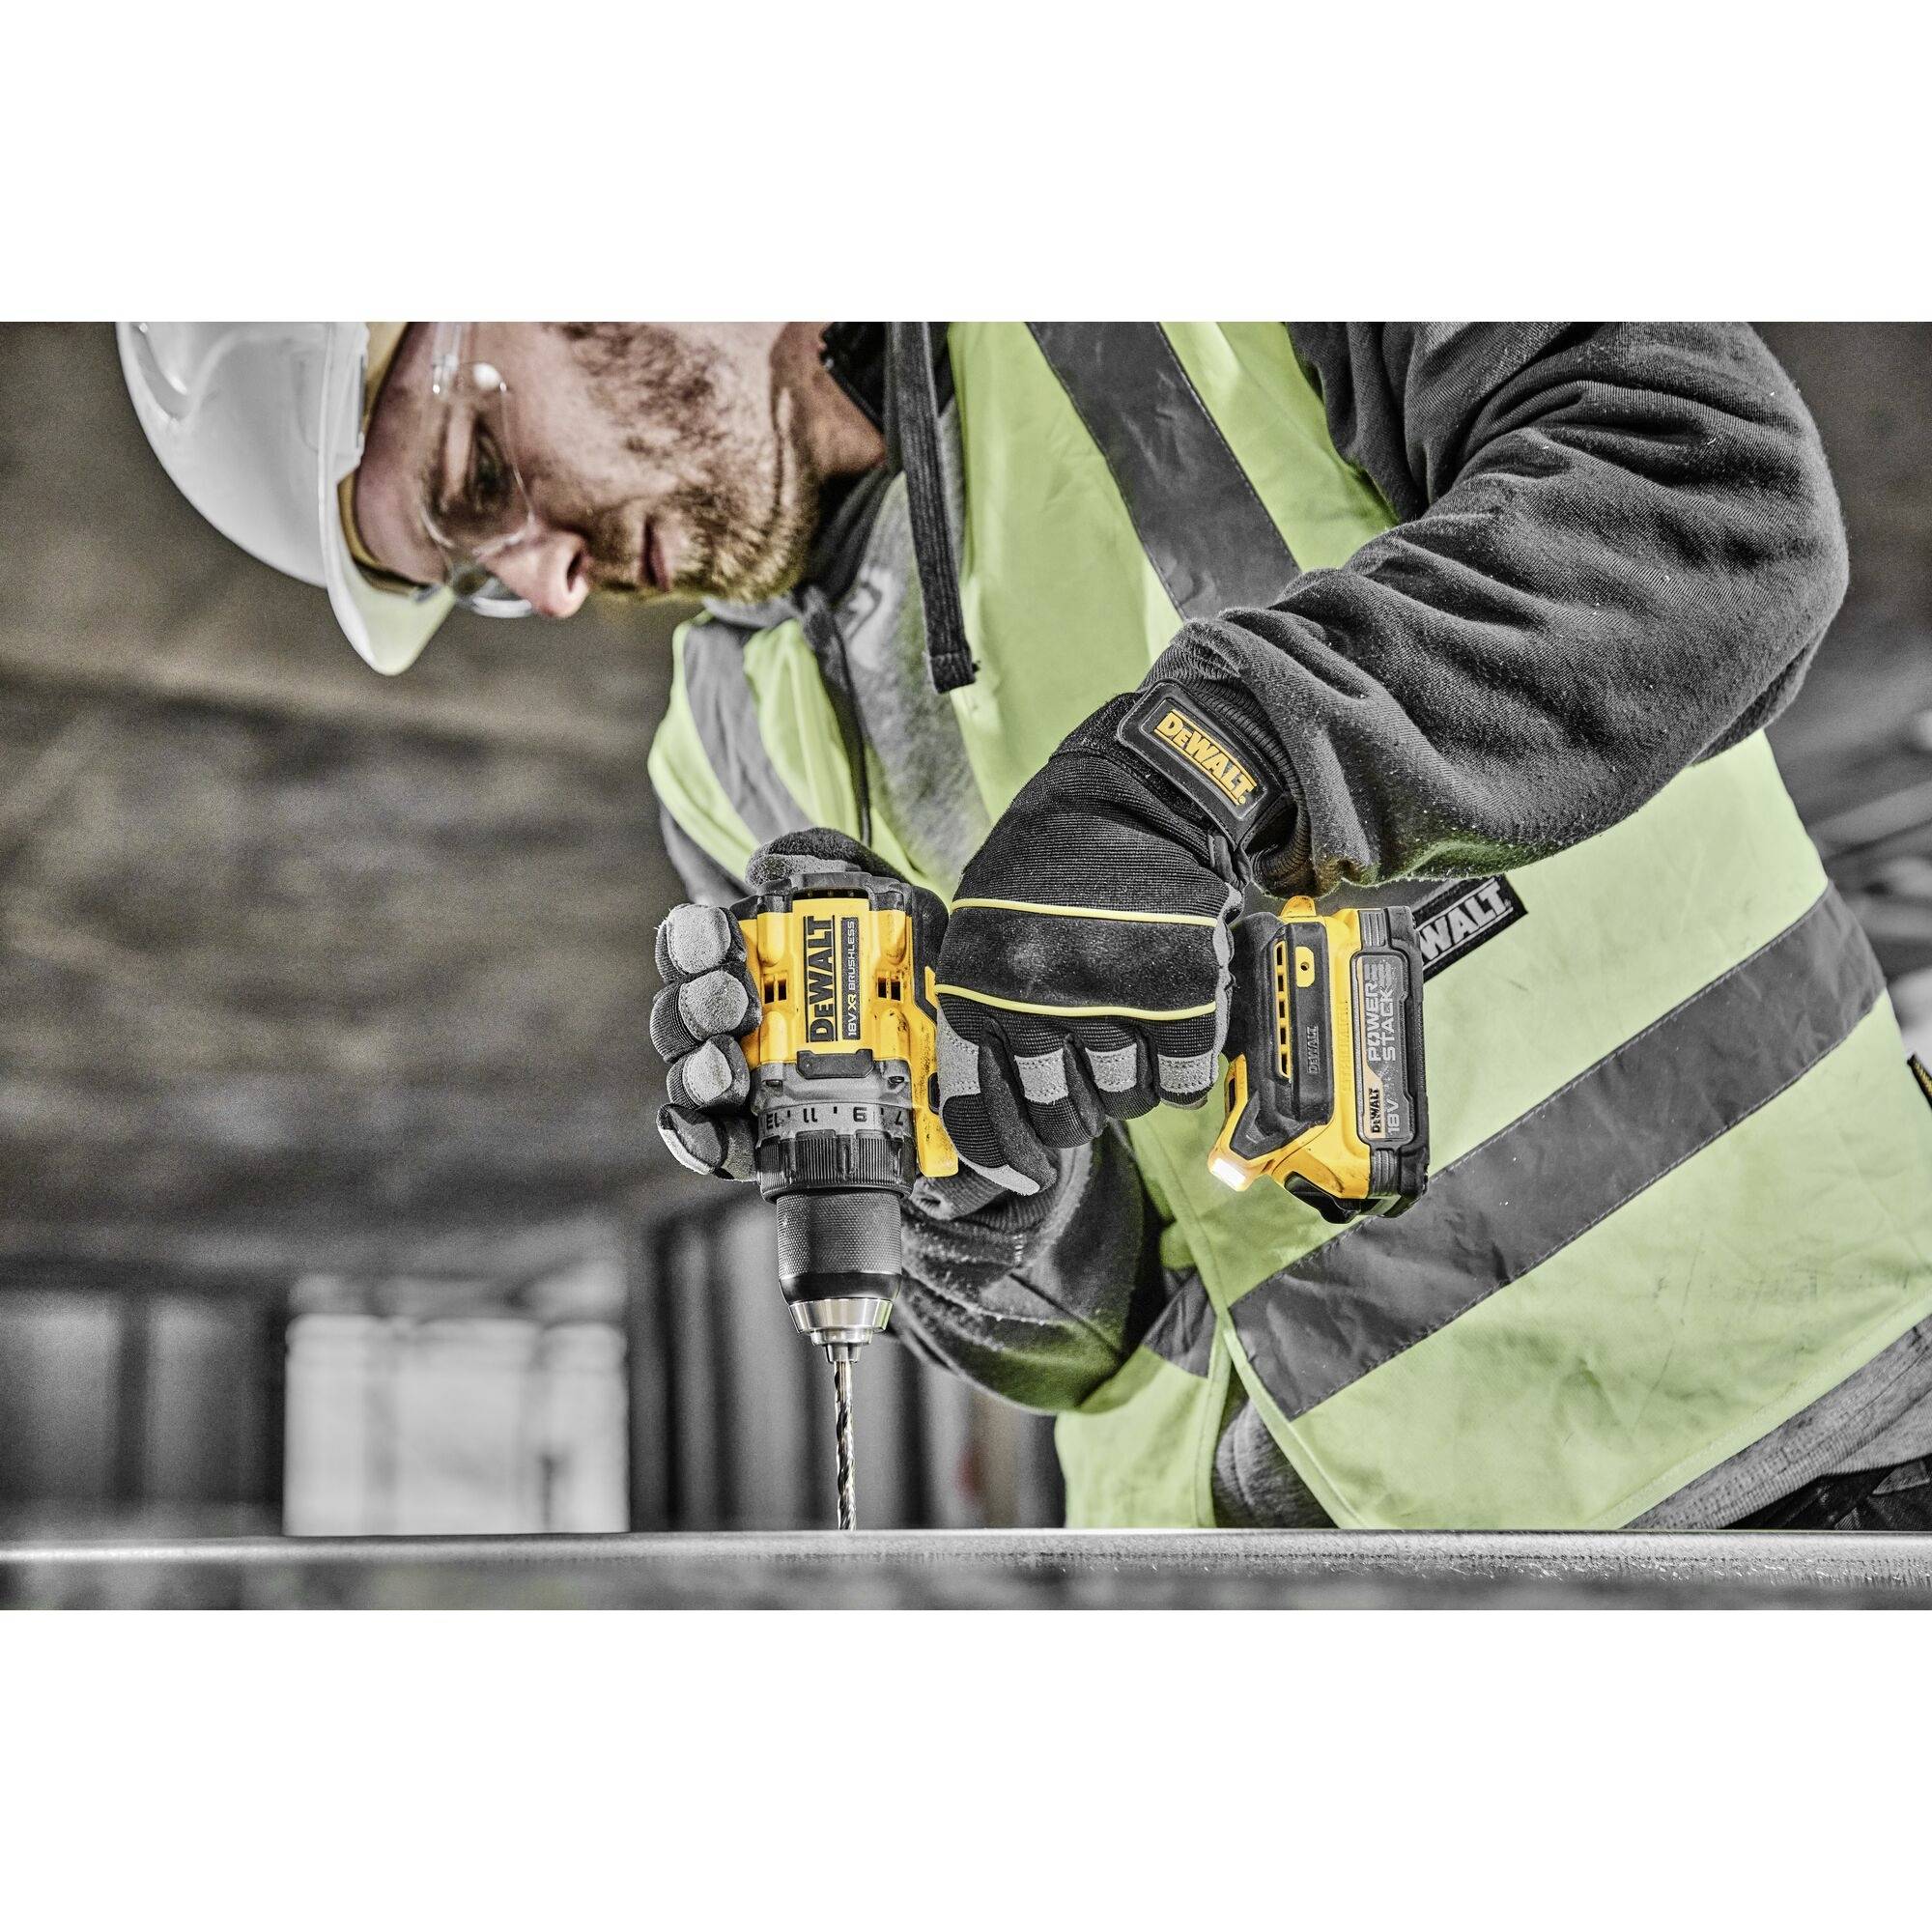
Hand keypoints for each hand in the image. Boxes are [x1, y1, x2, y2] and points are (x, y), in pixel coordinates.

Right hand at [651, 829, 950, 1185]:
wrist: (980, 1068)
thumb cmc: (919, 981)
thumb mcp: (897, 907)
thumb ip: (840, 864)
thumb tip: (769, 862)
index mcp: (752, 963)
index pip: (696, 948)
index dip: (694, 941)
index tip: (725, 938)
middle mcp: (735, 1023)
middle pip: (683, 1012)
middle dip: (698, 1003)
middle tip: (737, 1004)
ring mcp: (744, 1085)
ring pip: (690, 1075)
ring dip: (698, 1069)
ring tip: (730, 1068)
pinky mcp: (761, 1140)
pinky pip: (712, 1143)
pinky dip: (698, 1138)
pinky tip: (703, 1131)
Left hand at [933, 726, 1242, 1195]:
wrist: (1136, 795)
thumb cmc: (1053, 862)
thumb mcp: (986, 929)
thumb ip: (984, 1010)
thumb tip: (994, 1114)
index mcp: (976, 990)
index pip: (978, 1113)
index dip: (1002, 1160)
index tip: (1026, 1177)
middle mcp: (1035, 1004)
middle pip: (1060, 1119)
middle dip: (1078, 1108)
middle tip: (1091, 1070)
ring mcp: (1110, 1004)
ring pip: (1123, 1104)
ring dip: (1130, 1082)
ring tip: (1133, 1025)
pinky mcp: (1180, 999)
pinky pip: (1181, 1082)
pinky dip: (1182, 1066)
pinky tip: (1174, 1025)